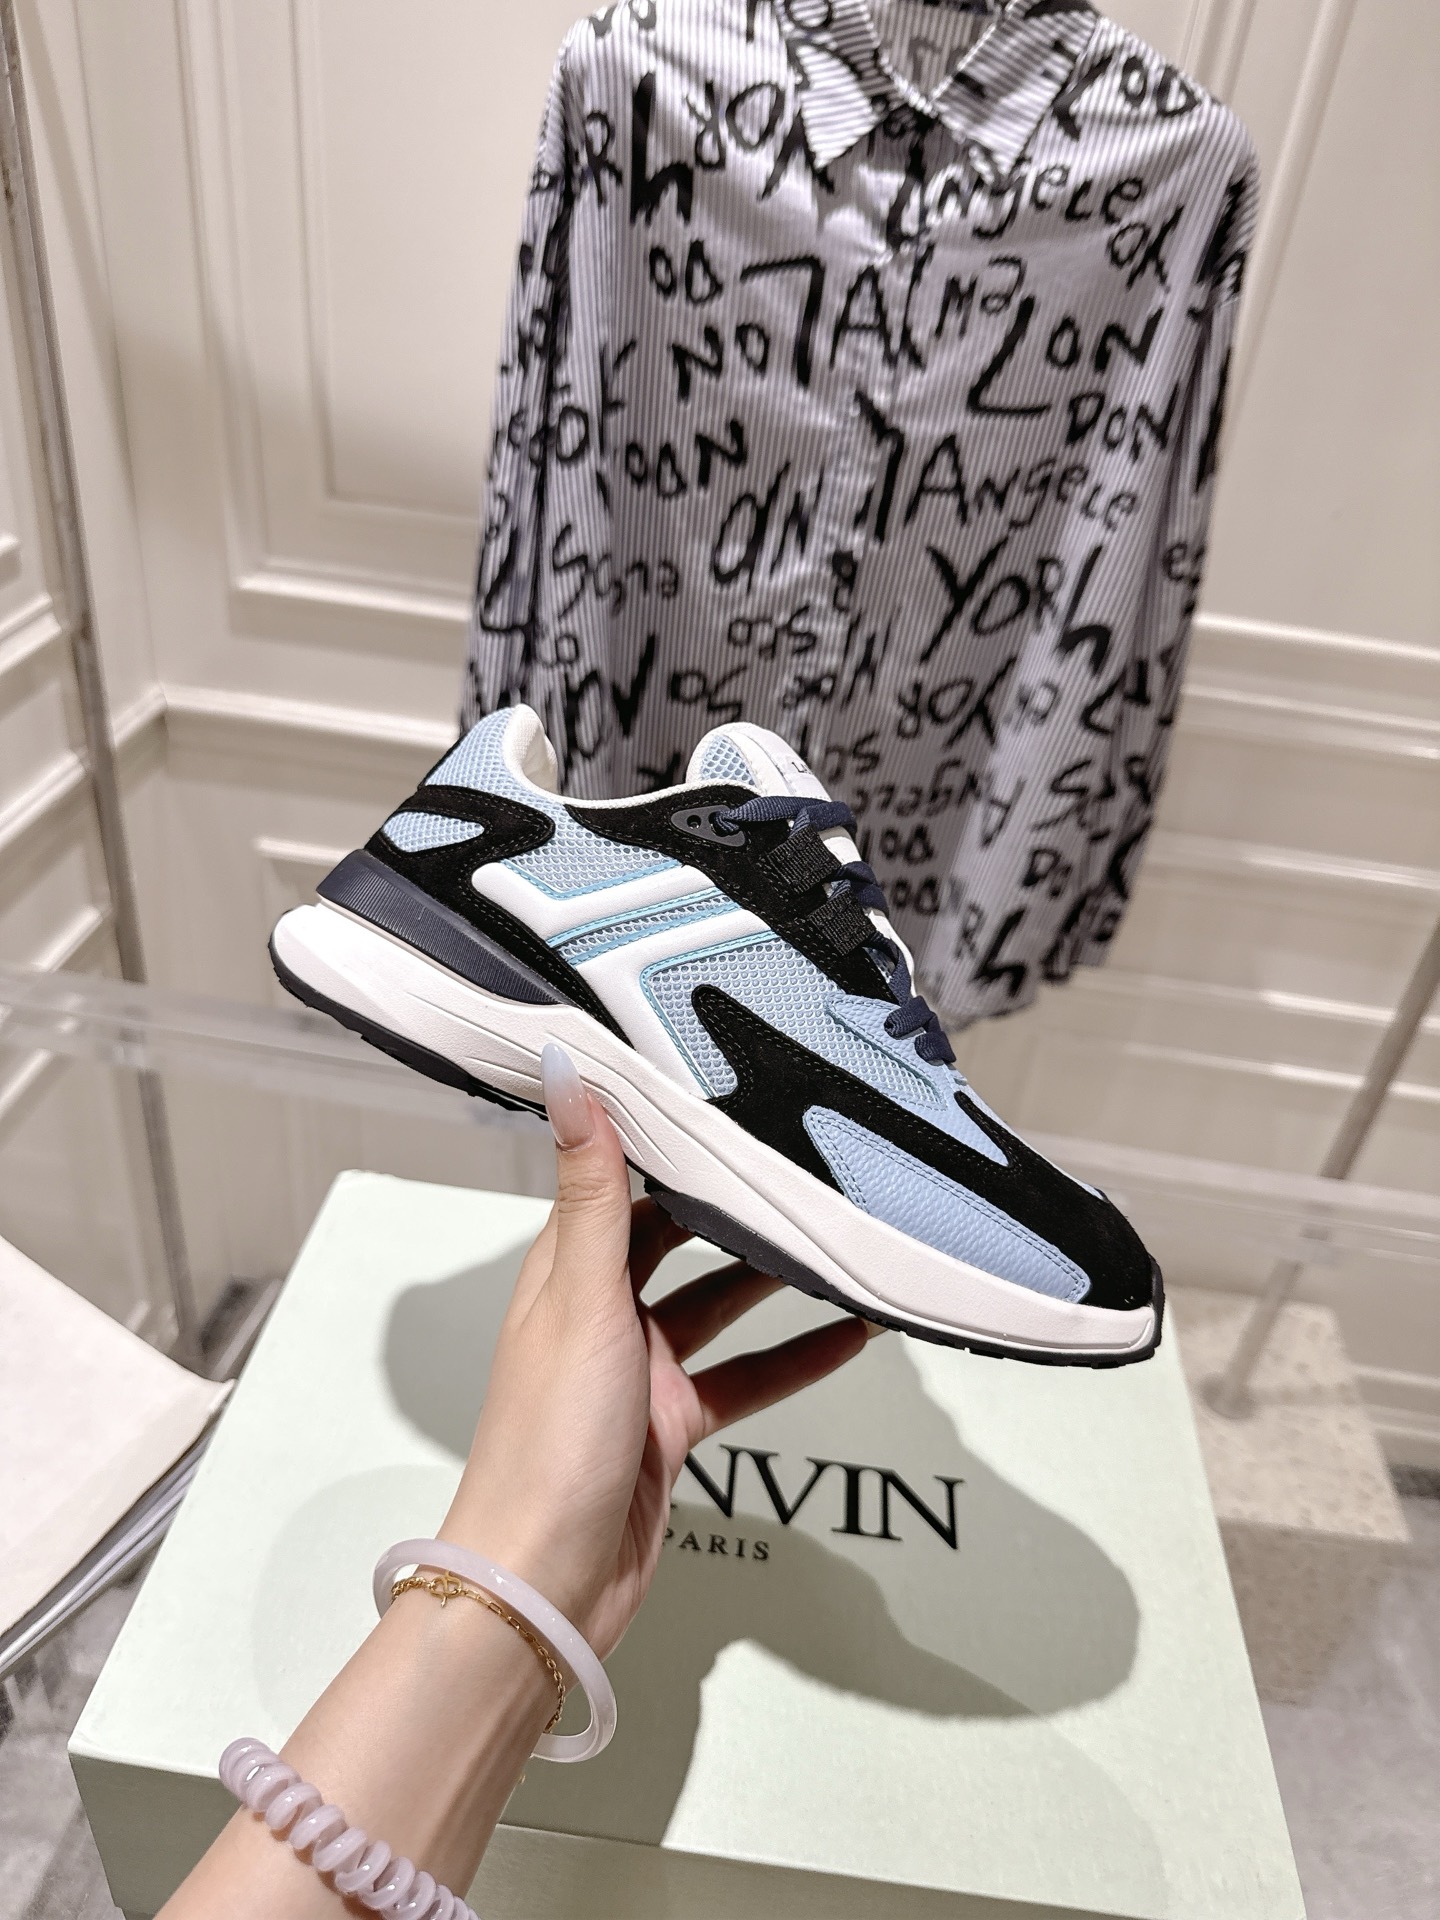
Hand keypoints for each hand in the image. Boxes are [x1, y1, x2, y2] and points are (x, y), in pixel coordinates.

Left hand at [441, 1044, 872, 1656]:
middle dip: (734, 1208)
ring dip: (773, 1279)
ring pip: (716, 1306)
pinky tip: (850, 1336)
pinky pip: (743, 1378)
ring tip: (843, 1240)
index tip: (729, 1099)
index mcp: (565, 1272)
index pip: (620, 1183)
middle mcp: (599, 1312)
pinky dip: (792, 1359)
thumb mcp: (583, 1298)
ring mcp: (636, 1373)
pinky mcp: (669, 1428)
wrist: (549, 1583)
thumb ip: (593, 1191)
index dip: (669, 1145)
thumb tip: (566, 1075)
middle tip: (807, 1166)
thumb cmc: (551, 1438)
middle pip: (675, 1240)